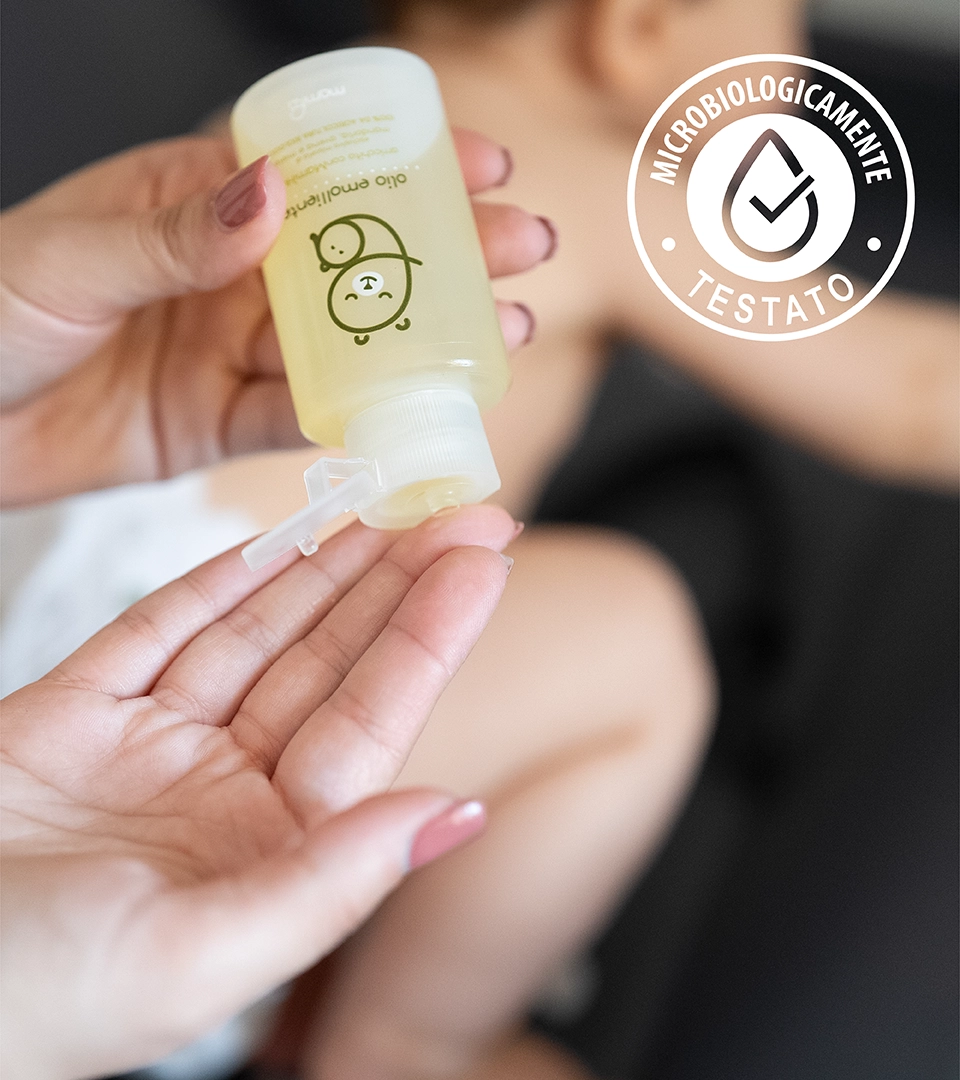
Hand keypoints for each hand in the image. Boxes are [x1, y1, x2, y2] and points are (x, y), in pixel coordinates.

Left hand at [0, 131, 550, 505]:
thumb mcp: (66, 258)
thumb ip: (171, 235)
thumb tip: (270, 193)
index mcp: (193, 199)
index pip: (316, 170)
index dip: (401, 165)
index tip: (480, 164)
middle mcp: (228, 272)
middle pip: (354, 258)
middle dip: (445, 253)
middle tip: (524, 251)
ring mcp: (233, 349)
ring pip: (348, 343)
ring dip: (427, 340)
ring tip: (507, 332)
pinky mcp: (224, 422)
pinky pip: (306, 420)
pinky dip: (363, 419)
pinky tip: (425, 409)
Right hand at [0, 504, 515, 1079]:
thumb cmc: (33, 1004)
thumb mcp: (197, 957)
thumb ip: (331, 882)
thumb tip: (457, 815)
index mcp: (269, 850)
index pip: (370, 722)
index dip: (429, 638)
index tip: (481, 563)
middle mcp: (223, 791)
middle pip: (327, 665)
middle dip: (395, 586)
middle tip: (461, 512)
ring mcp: (152, 746)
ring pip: (254, 635)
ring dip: (321, 569)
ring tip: (385, 508)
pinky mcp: (76, 711)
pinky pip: (157, 627)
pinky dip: (216, 579)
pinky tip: (279, 538)